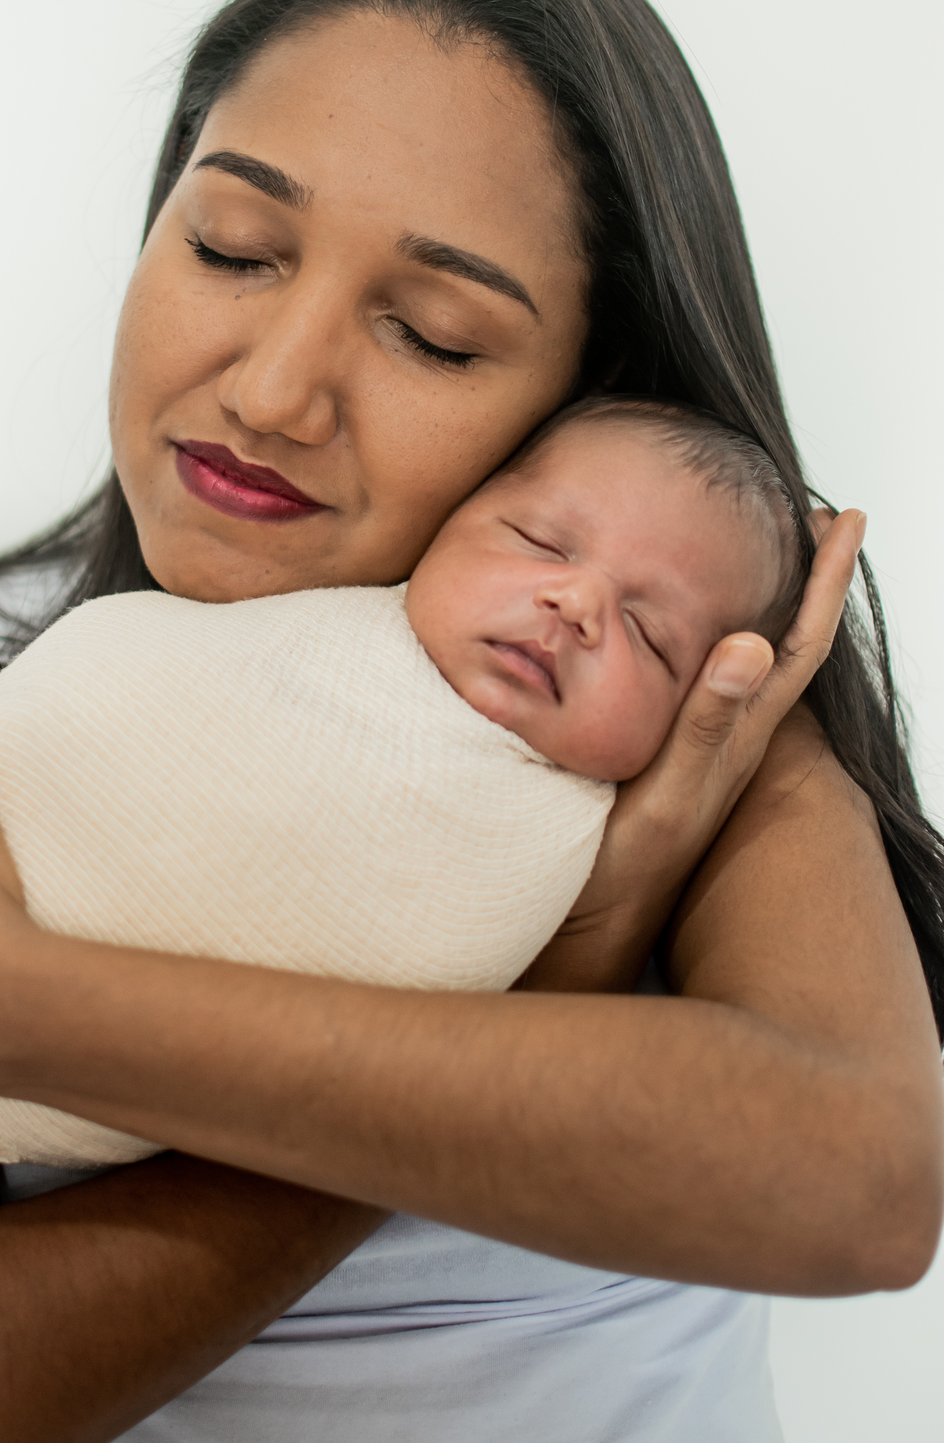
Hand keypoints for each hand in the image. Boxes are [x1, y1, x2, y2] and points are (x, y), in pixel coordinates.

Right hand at [519, 507, 865, 992]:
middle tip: (813, 520)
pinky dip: (720, 639)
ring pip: (754, 660)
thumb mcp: (669, 793)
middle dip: (807, 580)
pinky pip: (713, 682)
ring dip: (770, 604)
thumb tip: (753, 643)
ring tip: (769, 557)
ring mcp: (709, 748)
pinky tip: (697, 631)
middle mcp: (735, 736)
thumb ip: (707, 725)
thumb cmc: (627, 866)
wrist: (597, 922)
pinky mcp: (678, 759)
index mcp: (741, 734)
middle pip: (788, 641)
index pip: (798, 641)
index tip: (846, 520)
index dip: (826, 581)